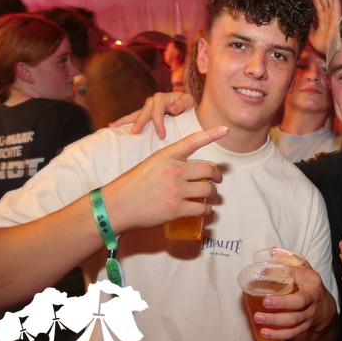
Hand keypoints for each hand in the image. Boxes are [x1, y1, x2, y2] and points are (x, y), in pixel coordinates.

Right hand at [102, 125, 228, 232]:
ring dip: (213, 194)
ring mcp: (176, 190)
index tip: (225, 129)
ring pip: (208, 190)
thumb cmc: (131, 186)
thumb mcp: (150, 165)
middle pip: (208, 169)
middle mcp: (174, 170)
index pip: (192, 141)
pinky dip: (207, 211)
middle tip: (217, 180)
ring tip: (210, 197)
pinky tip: (206, 210)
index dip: (211, 134)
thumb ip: (169, 164)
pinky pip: (202, 209)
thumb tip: (188, 171)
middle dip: (217, 175)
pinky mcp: (176, 209)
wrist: (116, 206)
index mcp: (166, 156)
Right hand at [109, 92, 195, 138]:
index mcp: (164, 97)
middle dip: (140, 121)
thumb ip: (182, 104)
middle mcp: (154, 101)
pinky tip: (112, 127)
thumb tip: (171, 108)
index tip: (162, 135)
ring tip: (113, 127)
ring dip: (125, 121)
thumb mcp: (189, 102)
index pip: (158, 109)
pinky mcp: (145, 113)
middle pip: (144, 110)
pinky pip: (133, 117)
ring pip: (135, 114)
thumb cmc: (189, 106)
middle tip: (135, 132)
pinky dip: (123, 122)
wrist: (189, 108)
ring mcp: (148, 107)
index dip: (159, 122)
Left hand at [253, 265, 336, 340]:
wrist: (324, 307)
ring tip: (258, 317)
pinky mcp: (305, 327)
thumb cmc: (308, 285)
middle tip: (265, 302)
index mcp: (312, 281)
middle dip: (282, 303)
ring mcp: (309, 314)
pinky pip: (292, 333)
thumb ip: (288, 260)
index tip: (261, 272)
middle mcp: (312, 298)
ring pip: (294, 320)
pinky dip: (278, 334)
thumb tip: (270, 252)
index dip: (278, 273)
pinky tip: (264, 332)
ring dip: (275, 320)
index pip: (296, 274)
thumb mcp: (303, 269)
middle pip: (298, 302)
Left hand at [308, 0, 340, 55]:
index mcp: (323, 18)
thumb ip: (308, 28)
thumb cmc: (323, 46)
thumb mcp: (311, 36)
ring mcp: (334, 14)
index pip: (319, 3)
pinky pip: (335, 3)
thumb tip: (303, 23)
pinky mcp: (337, 16)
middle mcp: (329, 14)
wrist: (330, 52)